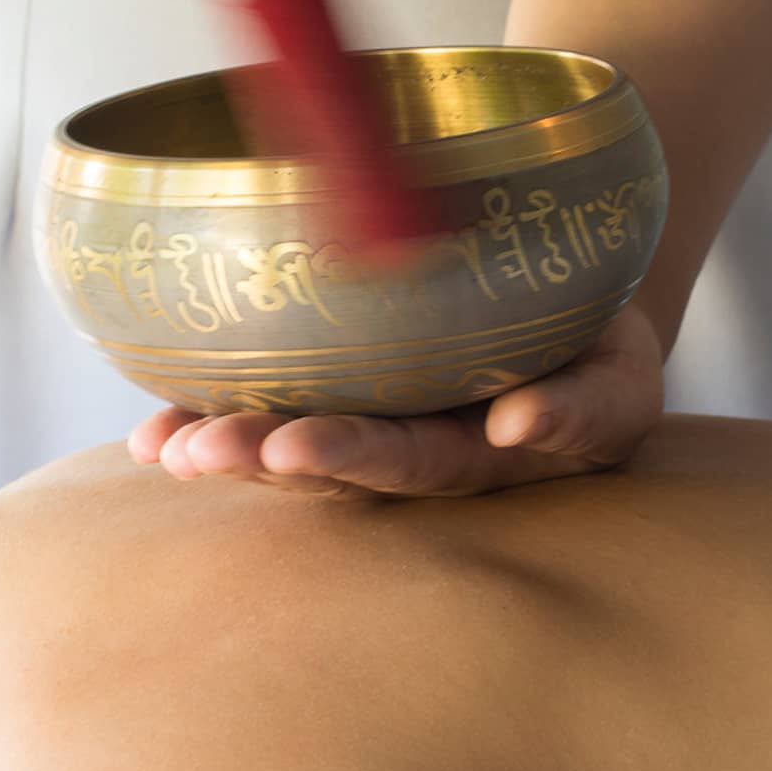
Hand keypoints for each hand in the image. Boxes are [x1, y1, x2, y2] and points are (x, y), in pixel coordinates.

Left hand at [127, 302, 665, 495]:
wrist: (579, 307)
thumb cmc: (601, 339)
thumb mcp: (620, 372)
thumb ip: (583, 406)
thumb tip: (516, 428)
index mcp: (485, 456)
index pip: (417, 464)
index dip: (354, 457)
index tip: (292, 450)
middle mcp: (421, 452)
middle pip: (336, 463)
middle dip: (267, 455)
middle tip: (203, 450)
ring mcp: (381, 425)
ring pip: (298, 444)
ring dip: (228, 446)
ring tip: (165, 449)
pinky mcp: (345, 393)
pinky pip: (275, 406)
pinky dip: (209, 413)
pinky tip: (150, 435)